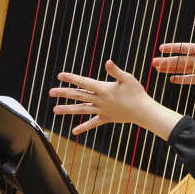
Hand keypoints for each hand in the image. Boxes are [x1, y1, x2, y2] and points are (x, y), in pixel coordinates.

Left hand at [50, 60, 181, 139]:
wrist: (143, 112)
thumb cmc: (137, 93)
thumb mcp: (127, 78)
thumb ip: (115, 71)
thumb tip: (107, 62)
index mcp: (103, 89)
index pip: (84, 82)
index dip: (72, 78)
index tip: (60, 76)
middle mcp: (100, 100)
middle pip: (79, 96)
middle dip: (64, 93)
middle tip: (51, 92)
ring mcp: (101, 110)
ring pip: (81, 109)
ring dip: (68, 109)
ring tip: (55, 110)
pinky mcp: (106, 118)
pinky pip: (92, 123)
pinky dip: (83, 127)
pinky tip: (74, 131)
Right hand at [152, 17, 194, 86]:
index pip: (184, 48)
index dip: (173, 48)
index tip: (161, 48)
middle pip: (179, 60)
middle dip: (166, 61)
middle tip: (153, 62)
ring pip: (181, 70)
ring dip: (170, 69)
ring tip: (157, 69)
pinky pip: (189, 80)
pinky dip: (181, 80)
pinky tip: (171, 79)